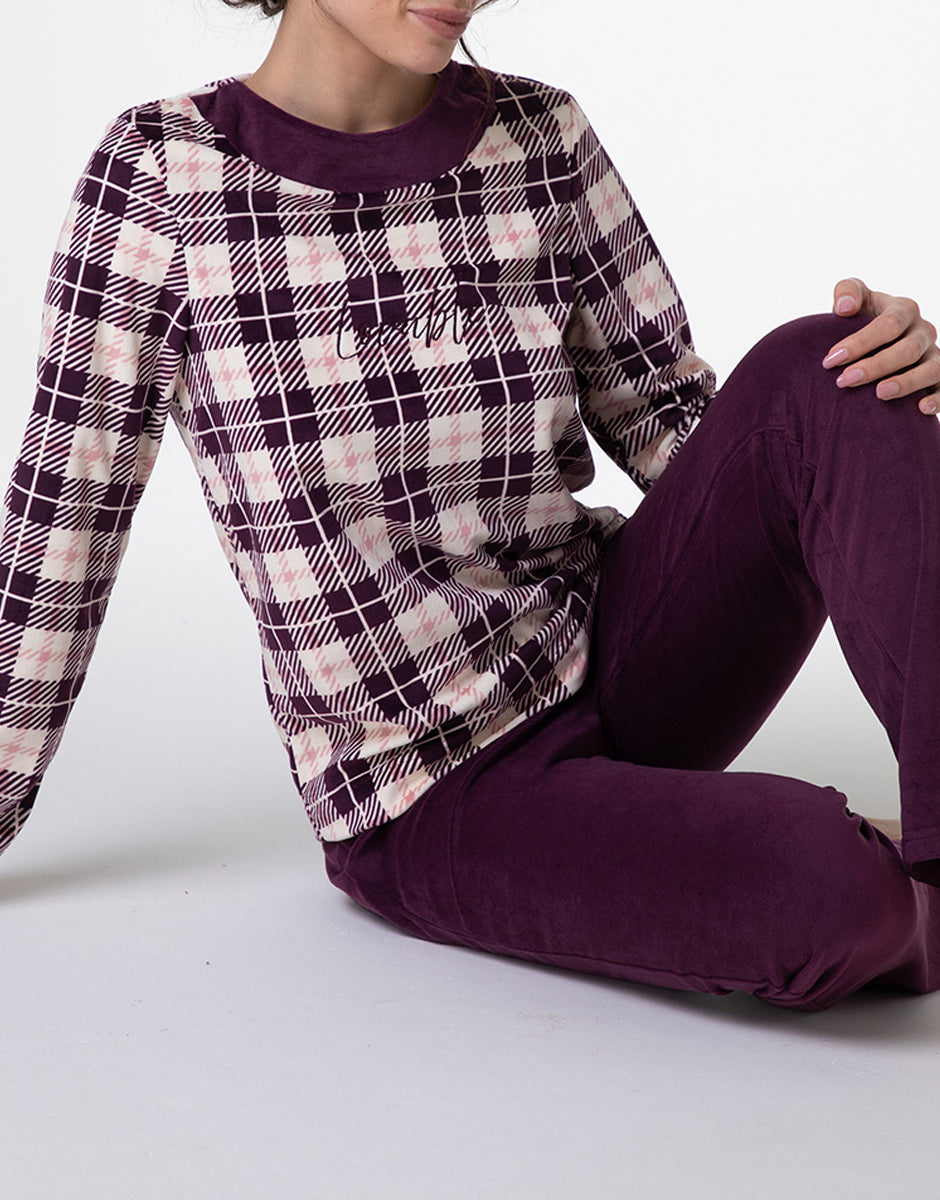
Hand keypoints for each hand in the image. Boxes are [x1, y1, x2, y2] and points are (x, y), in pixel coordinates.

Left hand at [821, 278, 939, 415]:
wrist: (871, 344)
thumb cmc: (859, 321)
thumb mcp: (853, 301)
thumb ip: (847, 292)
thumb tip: (846, 307)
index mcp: (903, 310)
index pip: (888, 324)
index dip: (860, 342)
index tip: (831, 360)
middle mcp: (923, 331)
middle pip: (908, 349)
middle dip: (876, 366)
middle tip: (845, 381)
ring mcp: (933, 355)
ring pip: (931, 369)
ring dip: (906, 383)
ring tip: (879, 394)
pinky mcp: (938, 378)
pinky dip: (937, 399)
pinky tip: (920, 409)